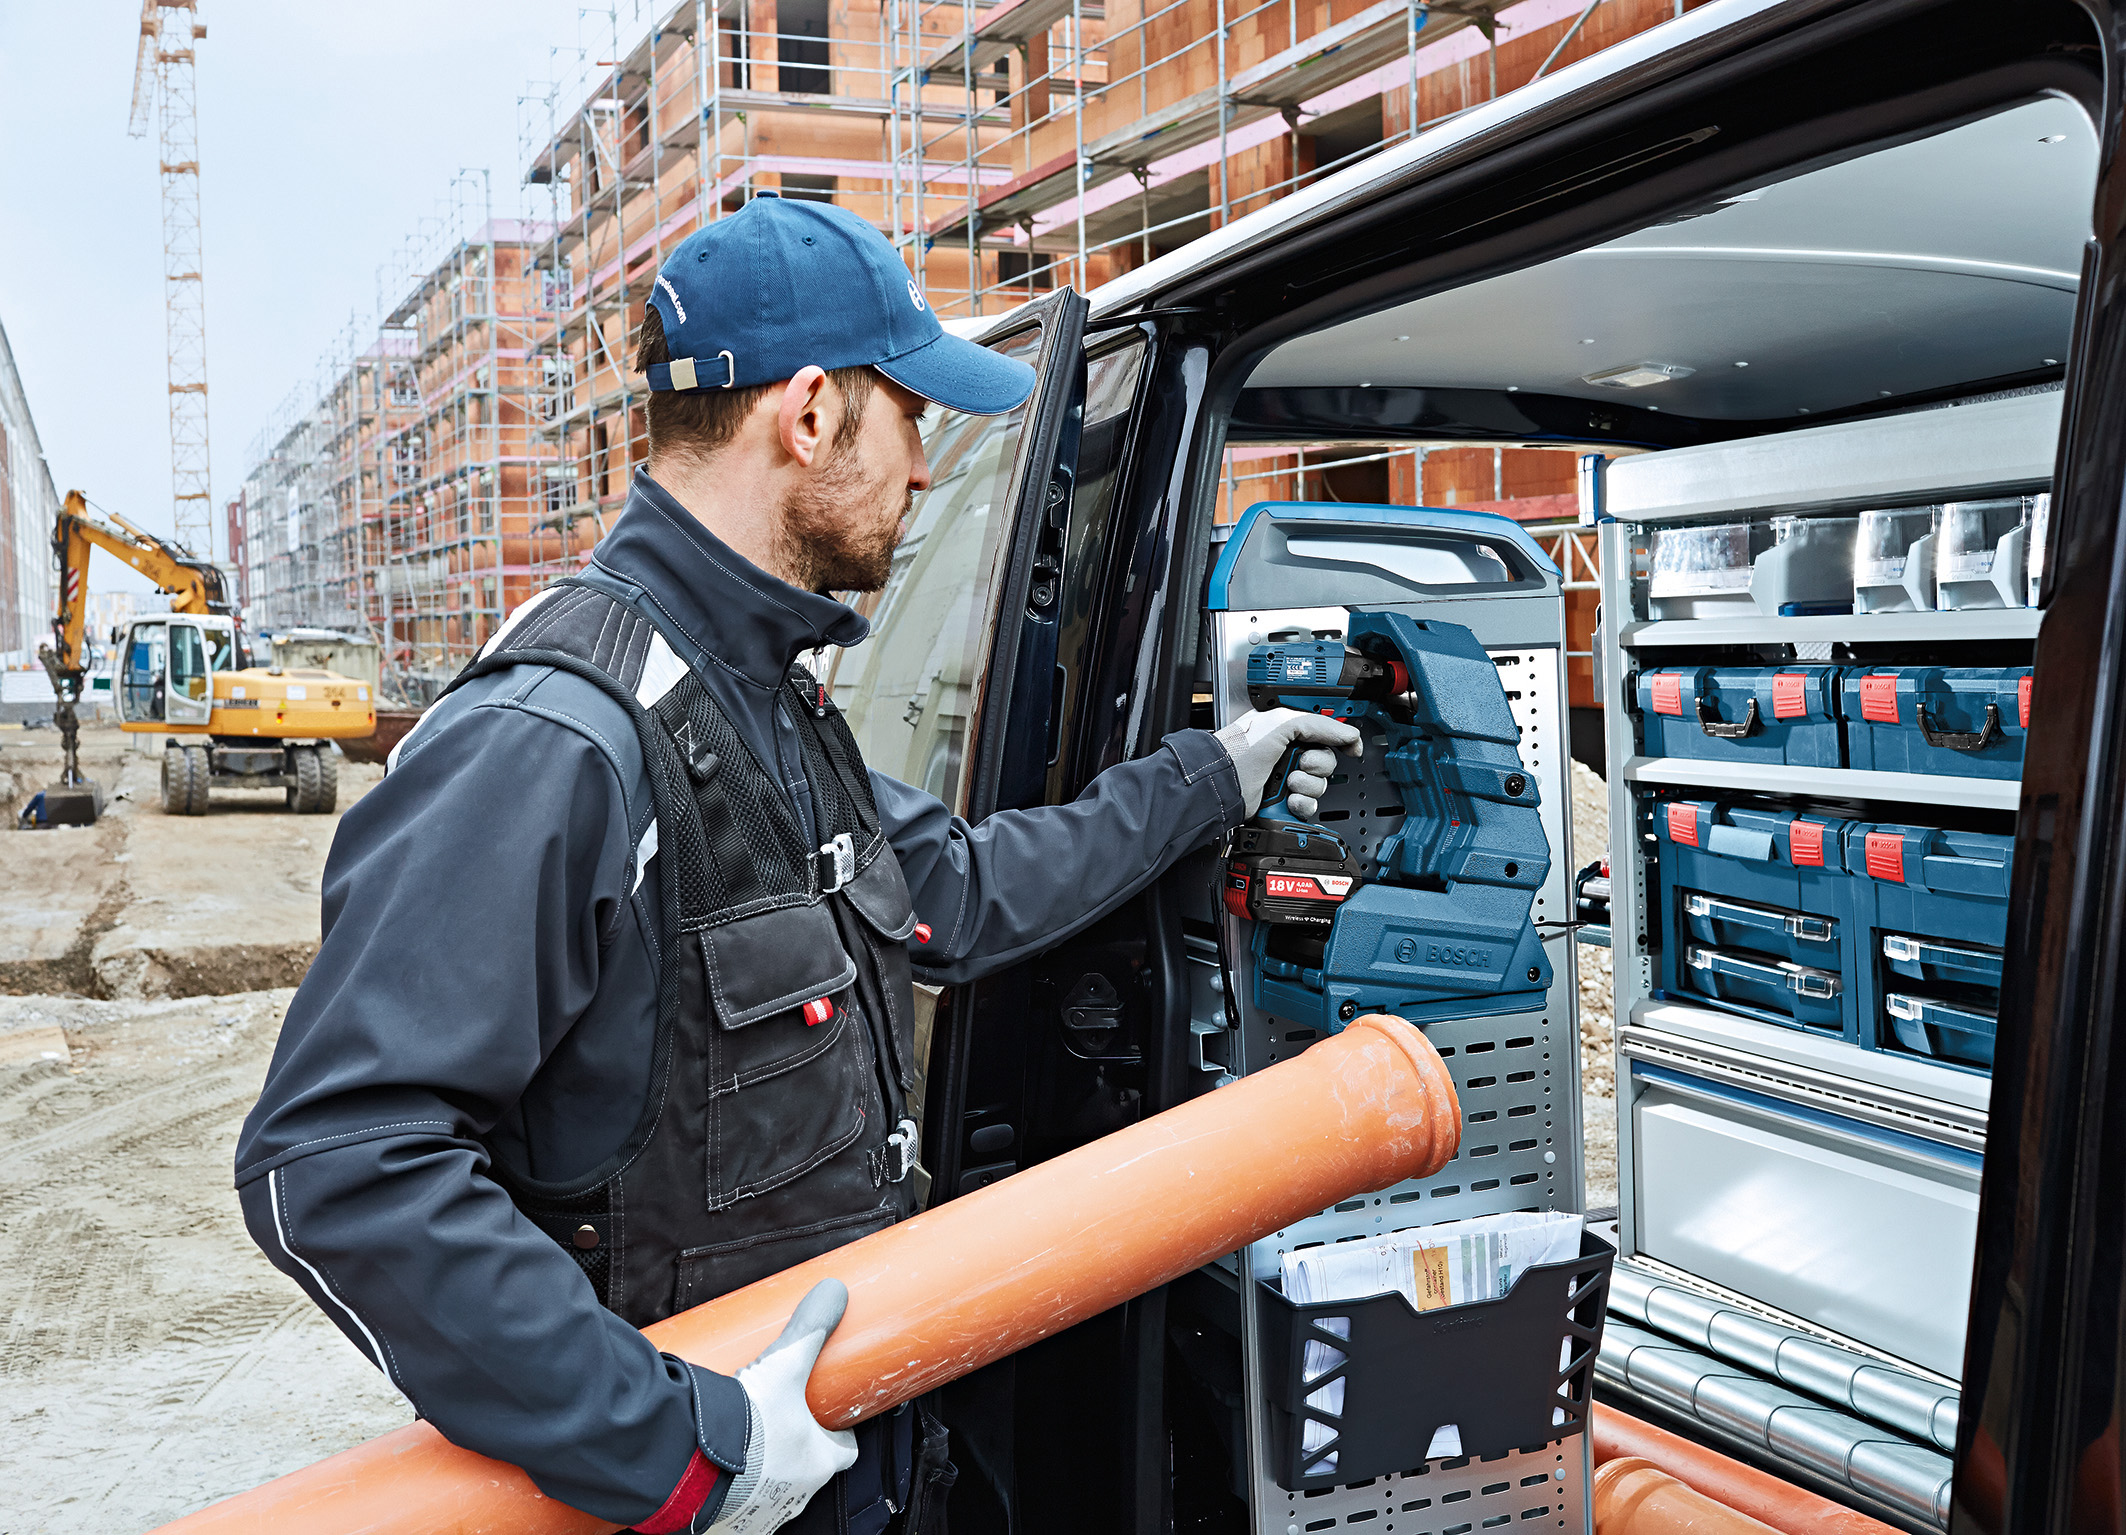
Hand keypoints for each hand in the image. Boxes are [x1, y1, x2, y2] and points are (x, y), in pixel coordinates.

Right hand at [714, 1280, 858, 1532]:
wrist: (691, 1468)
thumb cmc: (747, 1428)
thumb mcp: (783, 1368)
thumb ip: (809, 1329)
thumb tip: (835, 1290)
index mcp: (818, 1463)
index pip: (843, 1450)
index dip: (837, 1431)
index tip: (826, 1414)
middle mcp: (796, 1495)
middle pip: (806, 1468)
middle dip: (796, 1446)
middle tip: (778, 1419)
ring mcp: (763, 1514)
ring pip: (773, 1490)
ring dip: (765, 1470)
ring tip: (746, 1441)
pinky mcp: (728, 1524)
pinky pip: (738, 1508)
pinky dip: (733, 1490)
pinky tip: (719, 1469)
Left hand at [1214, 707, 1363, 819]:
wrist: (1223, 784)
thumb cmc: (1241, 751)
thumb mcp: (1282, 725)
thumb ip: (1320, 725)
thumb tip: (1349, 734)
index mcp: (1288, 730)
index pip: (1326, 734)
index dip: (1340, 741)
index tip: (1350, 749)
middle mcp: (1288, 753)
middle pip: (1326, 762)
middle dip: (1317, 765)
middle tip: (1301, 763)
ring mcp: (1285, 778)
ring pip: (1319, 786)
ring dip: (1307, 786)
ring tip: (1287, 782)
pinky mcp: (1283, 801)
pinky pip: (1309, 805)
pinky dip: (1301, 804)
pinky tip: (1288, 799)